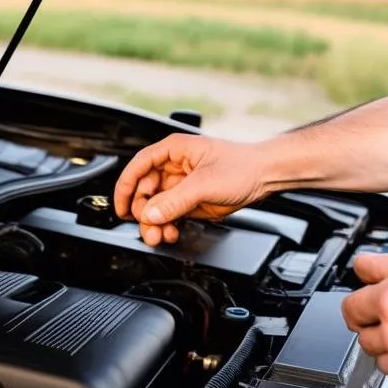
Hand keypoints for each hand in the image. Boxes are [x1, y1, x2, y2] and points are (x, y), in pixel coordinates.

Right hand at [114, 134, 268, 245]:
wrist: (266, 177)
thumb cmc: (242, 166)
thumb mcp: (205, 184)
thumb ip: (175, 201)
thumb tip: (150, 214)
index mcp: (174, 151)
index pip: (139, 166)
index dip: (126, 186)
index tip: (121, 207)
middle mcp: (174, 167)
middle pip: (145, 191)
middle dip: (143, 212)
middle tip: (148, 229)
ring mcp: (181, 185)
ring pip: (156, 206)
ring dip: (154, 223)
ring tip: (160, 236)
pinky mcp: (190, 201)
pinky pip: (169, 215)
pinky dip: (167, 226)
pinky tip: (172, 233)